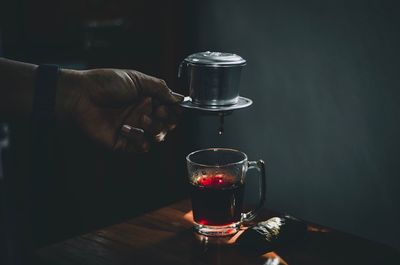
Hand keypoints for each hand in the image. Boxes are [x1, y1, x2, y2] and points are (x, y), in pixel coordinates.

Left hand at [56, 68, 182, 152]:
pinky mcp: (123, 143)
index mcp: (147, 99)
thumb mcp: (137, 79)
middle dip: (166, 118)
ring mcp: (134, 129)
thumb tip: (180, 98)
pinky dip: (138, 138)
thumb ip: (160, 88)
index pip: (170, 109)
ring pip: (158, 137)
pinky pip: (141, 147)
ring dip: (154, 127)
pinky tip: (125, 128)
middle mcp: (142, 115)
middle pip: (168, 124)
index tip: (169, 105)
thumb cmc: (106, 84)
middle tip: (157, 110)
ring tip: (140, 117)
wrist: (80, 96)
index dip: (173, 110)